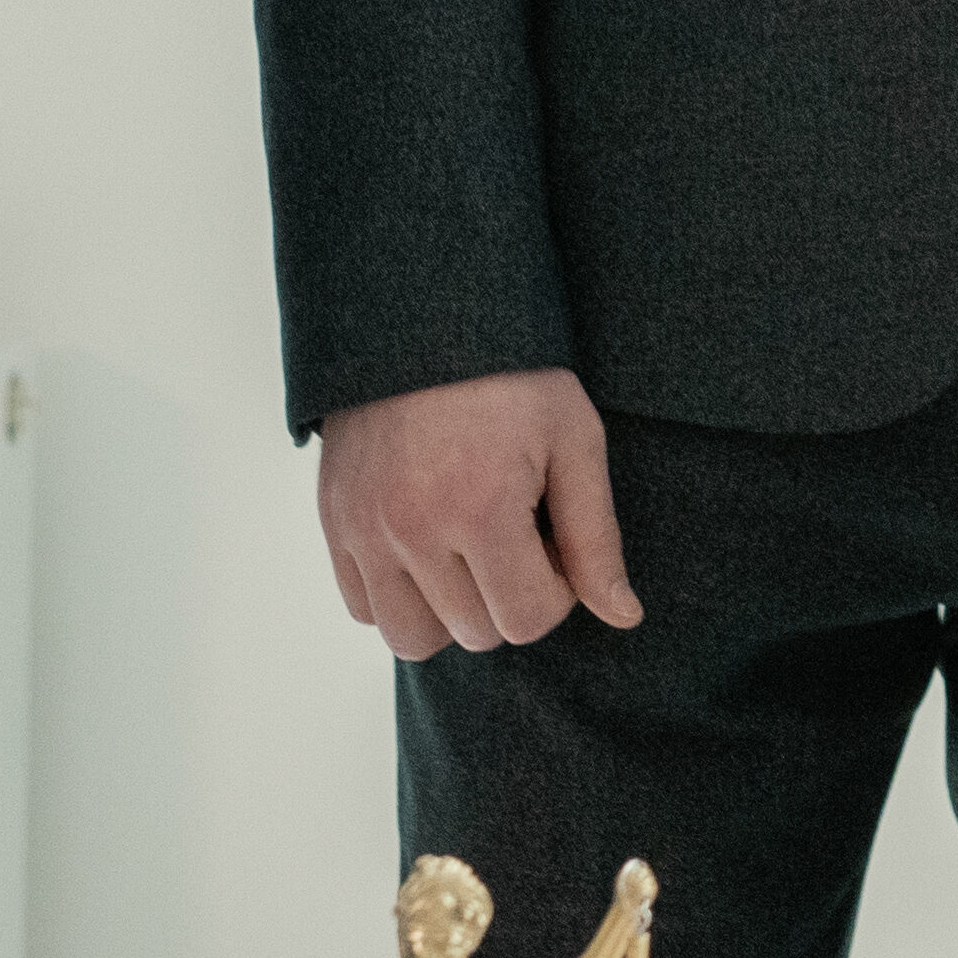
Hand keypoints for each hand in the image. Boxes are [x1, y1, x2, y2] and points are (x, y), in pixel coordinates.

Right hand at [314, 369, 640, 663]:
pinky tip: (430, 545)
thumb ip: (597, 537)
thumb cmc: (514, 376)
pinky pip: (363, 609)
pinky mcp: (333, 524)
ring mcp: (363, 531)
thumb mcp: (575, 439)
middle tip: (518, 530)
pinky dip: (400, 596)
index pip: (527, 621)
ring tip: (473, 550)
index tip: (556, 539)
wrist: (425, 319)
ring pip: (411, 639)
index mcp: (480, 508)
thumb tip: (625, 618)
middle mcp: (411, 530)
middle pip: (475, 633)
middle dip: (510, 595)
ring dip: (452, 611)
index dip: (557, 590)